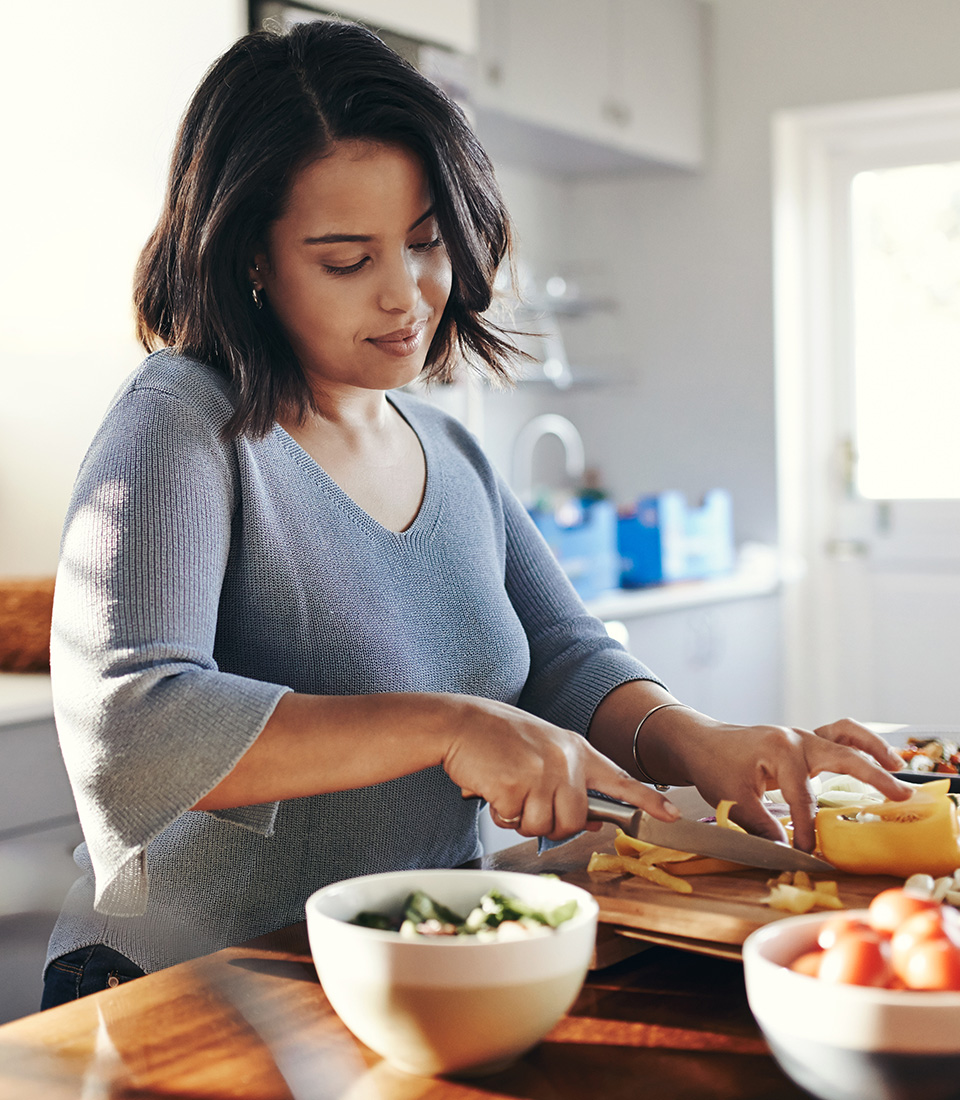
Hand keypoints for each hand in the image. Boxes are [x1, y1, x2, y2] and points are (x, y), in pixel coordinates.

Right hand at [441, 695, 679, 840]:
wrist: (460, 723)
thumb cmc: (498, 739)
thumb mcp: (544, 751)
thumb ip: (570, 780)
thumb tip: (594, 820)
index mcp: (576, 749)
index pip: (620, 779)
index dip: (647, 801)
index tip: (672, 816)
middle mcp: (565, 760)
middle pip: (575, 820)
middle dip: (551, 823)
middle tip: (527, 802)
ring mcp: (542, 772)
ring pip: (545, 826)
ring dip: (522, 819)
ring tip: (508, 791)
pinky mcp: (516, 785)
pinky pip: (515, 822)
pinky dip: (501, 813)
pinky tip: (492, 789)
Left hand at [674, 714, 912, 851]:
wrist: (700, 742)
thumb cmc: (713, 766)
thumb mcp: (732, 799)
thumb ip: (761, 825)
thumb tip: (786, 850)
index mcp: (780, 751)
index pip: (803, 798)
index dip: (807, 829)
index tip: (809, 853)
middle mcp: (797, 739)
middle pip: (843, 757)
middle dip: (873, 776)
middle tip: (900, 796)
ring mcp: (801, 736)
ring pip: (845, 736)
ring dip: (873, 750)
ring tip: (898, 767)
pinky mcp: (802, 742)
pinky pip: (836, 736)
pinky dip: (858, 743)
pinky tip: (876, 757)